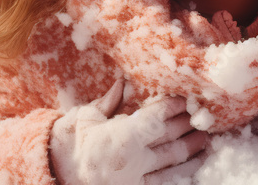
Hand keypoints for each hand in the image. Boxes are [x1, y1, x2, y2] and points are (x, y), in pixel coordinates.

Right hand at [50, 79, 208, 184]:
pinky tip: (191, 168)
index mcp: (121, 136)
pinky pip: (164, 184)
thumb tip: (122, 83)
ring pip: (174, 164)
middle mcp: (134, 159)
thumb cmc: (67, 144)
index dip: (174, 106)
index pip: (158, 117)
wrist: (54, 177)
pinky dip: (180, 175)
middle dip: (189, 125)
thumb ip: (108, 102)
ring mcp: (136, 179)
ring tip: (204, 141)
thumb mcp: (85, 118)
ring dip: (192, 151)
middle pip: (171, 138)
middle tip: (202, 116)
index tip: (184, 99)